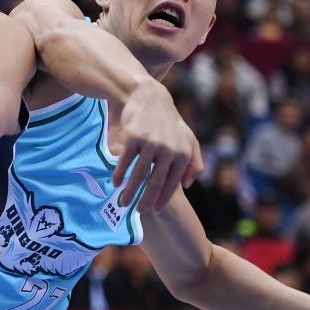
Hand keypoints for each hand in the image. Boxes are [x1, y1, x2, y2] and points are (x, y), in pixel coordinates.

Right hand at [109, 80, 203, 212]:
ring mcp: (150, 144)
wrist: (149, 96)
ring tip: (123, 203)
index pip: (172, 183)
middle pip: (155, 182)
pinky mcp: (133, 138)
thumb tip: (188, 185)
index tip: (154, 210)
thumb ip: (194, 162)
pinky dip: (119, 175)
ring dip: (130, 192)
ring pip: (138, 175)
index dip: (162, 199)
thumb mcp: (189, 138)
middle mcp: (168, 150)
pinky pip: (125, 162)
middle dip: (146, 201)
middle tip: (138, 212)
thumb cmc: (169, 122)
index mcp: (182, 153)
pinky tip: (115, 183)